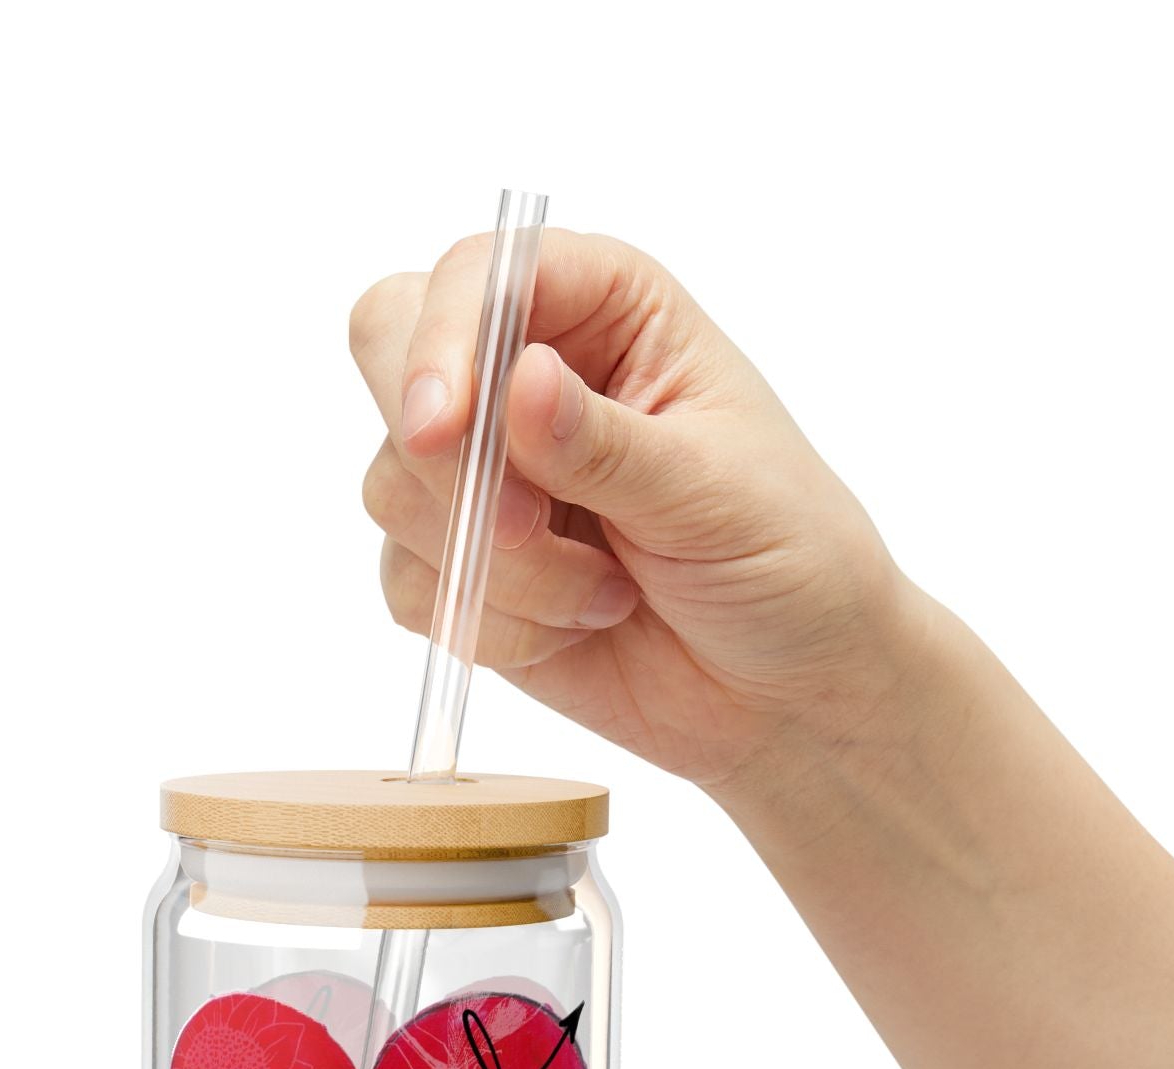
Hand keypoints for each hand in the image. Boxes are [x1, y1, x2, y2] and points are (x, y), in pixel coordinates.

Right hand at [351, 229, 930, 796]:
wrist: (785, 689)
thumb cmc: (784, 558)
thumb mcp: (712, 491)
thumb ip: (604, 444)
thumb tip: (519, 381)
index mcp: (604, 308)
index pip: (477, 275)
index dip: (442, 341)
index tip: (443, 431)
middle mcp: (526, 373)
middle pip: (388, 350)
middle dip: (439, 456)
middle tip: (519, 526)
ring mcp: (484, 473)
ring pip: (395, 488)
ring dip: (497, 566)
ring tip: (605, 594)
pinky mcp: (462, 567)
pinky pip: (409, 584)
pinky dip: (488, 623)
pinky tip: (576, 628)